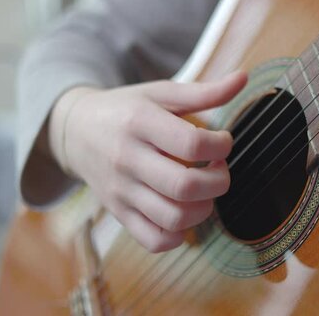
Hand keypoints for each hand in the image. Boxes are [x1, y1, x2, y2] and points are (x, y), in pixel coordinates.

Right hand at [49, 72, 246, 251]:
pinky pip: (153, 240)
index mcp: (139, 122)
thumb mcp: (160, 93)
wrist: (75, 130)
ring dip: (203, 209)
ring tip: (204, 191)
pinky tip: (184, 211)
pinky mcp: (118, 213)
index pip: (192, 144)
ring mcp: (121, 190)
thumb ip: (204, 91)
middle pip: (185, 186)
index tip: (222, 142)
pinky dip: (178, 235)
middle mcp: (127, 159)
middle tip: (219, 169)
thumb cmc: (125, 109)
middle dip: (219, 182)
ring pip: (173, 218)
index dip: (221, 146)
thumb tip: (243, 78)